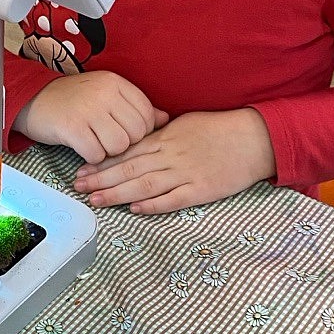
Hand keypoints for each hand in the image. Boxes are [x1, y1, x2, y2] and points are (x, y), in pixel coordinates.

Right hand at [14, 71, 168, 163]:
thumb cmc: (71, 100)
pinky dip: (92, 158)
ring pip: (119, 145)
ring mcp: (88, 110)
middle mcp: (104, 93)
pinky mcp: (72, 127)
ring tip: (96, 145)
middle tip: (108, 142)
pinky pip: (97, 154)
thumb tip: (164, 119)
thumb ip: (134, 106)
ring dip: (109, 153)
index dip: (141, 131)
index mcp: (115, 83)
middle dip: (125, 144)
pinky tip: (84, 150)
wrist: (32, 99)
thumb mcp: (105, 96)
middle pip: (136, 132)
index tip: (125, 134)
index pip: (146, 114)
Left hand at [74, 108, 276, 214]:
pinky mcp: (202, 189)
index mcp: (166, 138)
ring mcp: (186, 173)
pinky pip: (174, 199)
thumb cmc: (220, 129)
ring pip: (145, 184)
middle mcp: (171, 155)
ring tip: (96, 200)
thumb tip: (139, 140)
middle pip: (129, 168)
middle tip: (78, 187)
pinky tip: (135, 209)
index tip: (82, 170)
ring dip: (118, 193)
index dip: (102, 162)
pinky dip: (154, 204)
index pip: (127, 151)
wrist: (255, 138)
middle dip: (101, 179)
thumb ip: (161, 134)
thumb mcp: (186, 124)